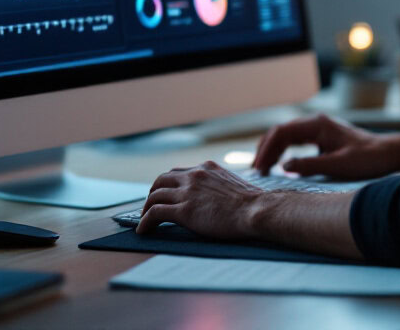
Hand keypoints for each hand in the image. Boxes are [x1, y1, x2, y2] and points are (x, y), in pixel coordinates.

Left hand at [137, 160, 262, 238]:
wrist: (256, 210)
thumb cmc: (253, 203)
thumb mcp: (233, 185)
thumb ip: (219, 186)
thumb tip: (218, 198)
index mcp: (206, 168)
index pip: (179, 172)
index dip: (168, 184)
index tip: (166, 194)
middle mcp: (194, 175)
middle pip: (162, 180)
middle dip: (153, 192)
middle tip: (150, 205)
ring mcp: (187, 192)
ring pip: (155, 196)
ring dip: (146, 208)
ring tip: (144, 220)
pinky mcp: (183, 211)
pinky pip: (155, 213)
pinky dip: (145, 222)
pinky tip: (143, 231)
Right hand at [251, 113, 393, 179]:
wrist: (388, 153)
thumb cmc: (368, 159)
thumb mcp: (339, 165)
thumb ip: (310, 166)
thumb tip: (284, 166)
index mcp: (318, 125)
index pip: (282, 133)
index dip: (267, 150)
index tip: (259, 168)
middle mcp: (316, 123)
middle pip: (280, 131)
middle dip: (265, 149)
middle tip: (255, 171)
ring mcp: (319, 129)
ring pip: (286, 135)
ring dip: (273, 150)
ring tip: (262, 169)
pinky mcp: (322, 137)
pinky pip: (296, 141)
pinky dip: (283, 151)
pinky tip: (279, 164)